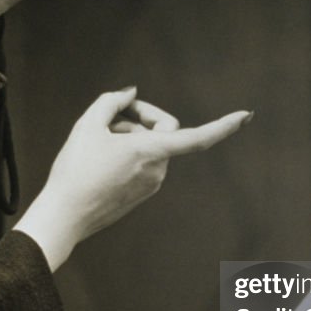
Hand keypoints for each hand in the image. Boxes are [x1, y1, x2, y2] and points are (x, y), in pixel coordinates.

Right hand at [16, 87, 252, 269]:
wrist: (63, 216)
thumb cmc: (75, 170)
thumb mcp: (87, 125)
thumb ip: (113, 101)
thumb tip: (130, 94)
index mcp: (151, 152)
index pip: (198, 137)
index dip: (224, 125)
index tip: (247, 116)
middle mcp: (159, 170)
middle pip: (163, 129)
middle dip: (141, 117)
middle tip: (112, 114)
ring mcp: (152, 184)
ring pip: (151, 146)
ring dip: (130, 136)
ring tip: (98, 142)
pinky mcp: (142, 194)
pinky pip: (144, 163)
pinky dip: (129, 152)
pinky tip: (101, 158)